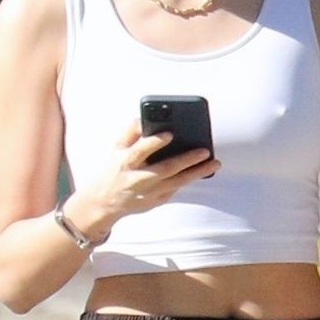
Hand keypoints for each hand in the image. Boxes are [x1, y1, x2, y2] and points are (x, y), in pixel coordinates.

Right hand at [69, 120, 219, 239]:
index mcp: (126, 162)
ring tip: (214, 163)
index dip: (154, 142)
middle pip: (165, 169)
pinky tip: (202, 171)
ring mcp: (149, 192)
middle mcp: (138, 179)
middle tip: (204, 150)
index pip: (140, 151)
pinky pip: (176, 188)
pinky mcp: (157, 201)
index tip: (170, 134)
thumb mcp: (116, 149)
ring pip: (177, 182)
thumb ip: (130, 132)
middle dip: (186, 159)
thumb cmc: (115, 169)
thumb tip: (143, 118)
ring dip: (197, 173)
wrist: (105, 201)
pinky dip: (189, 179)